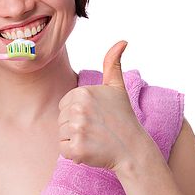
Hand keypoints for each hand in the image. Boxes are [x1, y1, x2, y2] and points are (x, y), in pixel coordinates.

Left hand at [58, 40, 146, 170]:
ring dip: (75, 139)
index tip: (96, 117)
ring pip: (62, 135)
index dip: (78, 113)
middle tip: (97, 129)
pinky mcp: (77, 149)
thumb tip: (122, 41)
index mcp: (82, 92)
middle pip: (61, 120)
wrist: (132, 148)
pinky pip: (64, 150)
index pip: (65, 105)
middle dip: (76, 127)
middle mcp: (78, 109)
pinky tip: (91, 149)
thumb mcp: (117, 88)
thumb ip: (113, 63)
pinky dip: (75, 153)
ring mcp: (77, 130)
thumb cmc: (123, 117)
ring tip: (94, 139)